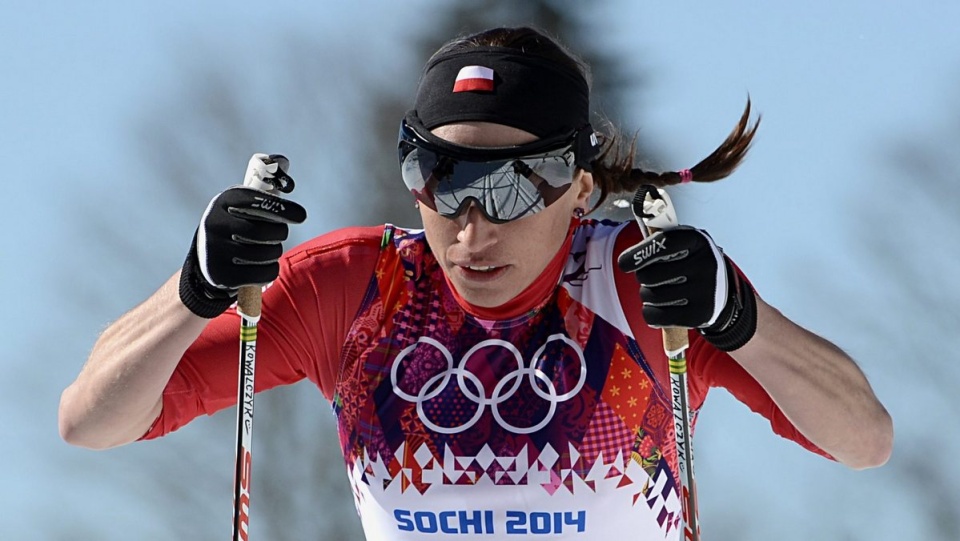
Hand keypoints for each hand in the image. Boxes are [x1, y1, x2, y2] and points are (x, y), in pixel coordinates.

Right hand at [179, 186, 306, 317]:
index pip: (259, 202)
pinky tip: (263, 265)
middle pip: (266, 231)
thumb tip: (299, 213)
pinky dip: (270, 270)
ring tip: (267, 250)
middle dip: (280, 233)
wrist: (206, 257)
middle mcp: (216, 223)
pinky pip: (264, 273)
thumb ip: (265, 203)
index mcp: (224, 201)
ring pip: (268, 253)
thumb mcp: (242, 207)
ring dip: (275, 252)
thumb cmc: (235, 226)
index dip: (284, 209)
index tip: (300, 216)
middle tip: (278, 235)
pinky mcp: (222, 275)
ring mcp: (216, 250)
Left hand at [617, 226, 756, 350]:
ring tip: (660, 291)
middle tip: (653, 278)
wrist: (721, 292)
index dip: (639, 254)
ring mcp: (705, 291)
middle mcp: (705, 264)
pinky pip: (655, 317)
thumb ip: (658, 244)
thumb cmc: (690, 264)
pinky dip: (650, 313)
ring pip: (650, 296)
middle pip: (649, 275)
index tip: (624, 264)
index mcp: (698, 241)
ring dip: (646, 295)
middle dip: (642, 278)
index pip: (663, 243)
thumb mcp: (683, 245)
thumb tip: (627, 260)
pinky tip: (658, 309)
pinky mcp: (700, 315)